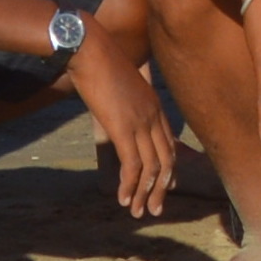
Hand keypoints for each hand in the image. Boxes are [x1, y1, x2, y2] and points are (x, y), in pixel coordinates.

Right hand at [73, 12, 175, 220]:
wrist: (90, 48)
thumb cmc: (99, 60)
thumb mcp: (119, 83)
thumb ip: (123, 100)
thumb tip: (115, 108)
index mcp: (155, 104)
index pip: (170, 144)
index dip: (169, 169)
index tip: (165, 187)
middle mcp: (154, 116)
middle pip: (167, 160)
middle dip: (160, 189)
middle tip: (153, 209)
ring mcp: (141, 122)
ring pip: (152, 168)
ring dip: (143, 193)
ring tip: (136, 212)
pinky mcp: (123, 128)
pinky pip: (133, 165)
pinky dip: (128, 185)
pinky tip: (122, 198)